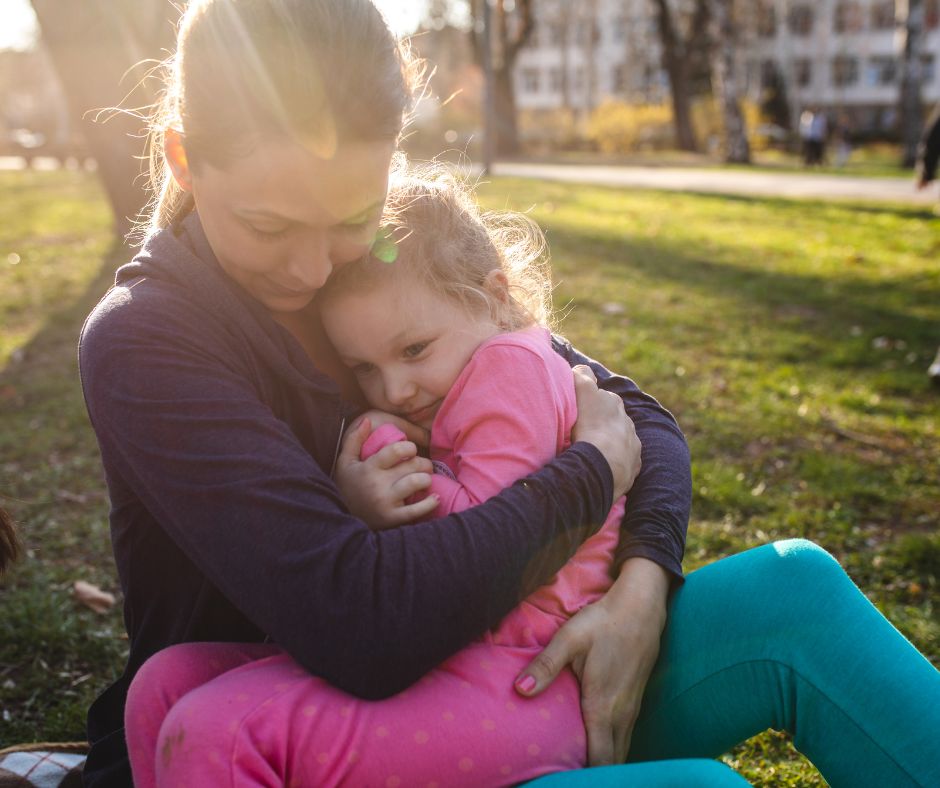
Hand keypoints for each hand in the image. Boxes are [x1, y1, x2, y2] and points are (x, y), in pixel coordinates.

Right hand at [334, 417, 436, 528]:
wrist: (341, 521)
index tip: (410, 451)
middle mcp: (378, 484)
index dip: (409, 447)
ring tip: (424, 479)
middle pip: (412, 465)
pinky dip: (430, 503)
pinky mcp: (392, 518)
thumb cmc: (348, 486)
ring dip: (426, 478)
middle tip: (423, 465)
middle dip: (423, 462)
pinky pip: (417, 510)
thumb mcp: (345, 462)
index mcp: (369, 467)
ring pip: (416, 482)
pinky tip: (435, 497)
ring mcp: (386, 502)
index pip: (396, 450)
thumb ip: (354, 439)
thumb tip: (367, 420)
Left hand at [514, 558, 669, 764]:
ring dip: (604, 764)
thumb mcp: (569, 638)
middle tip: (566, 778)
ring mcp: (632, 709)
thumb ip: (545, 666)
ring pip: (621, 751)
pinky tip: (597, 750)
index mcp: (602, 706)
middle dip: (594, 775)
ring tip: (579, 771)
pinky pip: (625, 737)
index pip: (598, 759)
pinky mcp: (635, 701)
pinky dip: (612, 750)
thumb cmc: (603, 621)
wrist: (642, 606)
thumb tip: (520, 691)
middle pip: (611, 762)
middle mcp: (621, 715)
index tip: (563, 780)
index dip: (584, 776)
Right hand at [570, 365, 640, 498]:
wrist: (603, 463)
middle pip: (612, 419)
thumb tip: (581, 369)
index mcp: (614, 403)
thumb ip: (582, 376)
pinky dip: (615, 461)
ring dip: (608, 443)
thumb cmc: (590, 425)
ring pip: (620, 440)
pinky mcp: (633, 465)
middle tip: (583, 431)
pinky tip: (602, 465)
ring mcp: (632, 444)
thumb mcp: (582, 392)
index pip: (602, 397)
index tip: (579, 411)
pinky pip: (624, 461)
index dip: (589, 402)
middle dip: (601, 422)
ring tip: (593, 451)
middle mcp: (627, 422)